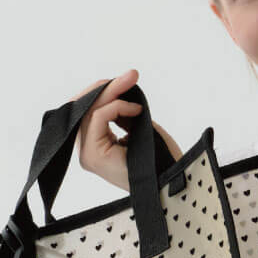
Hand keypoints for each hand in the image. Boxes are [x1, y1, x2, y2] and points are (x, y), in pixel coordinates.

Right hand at [72, 68, 182, 191]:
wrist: (172, 182)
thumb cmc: (160, 160)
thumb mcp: (138, 128)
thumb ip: (121, 113)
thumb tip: (115, 89)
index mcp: (95, 146)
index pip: (87, 112)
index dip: (103, 92)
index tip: (127, 80)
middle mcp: (86, 152)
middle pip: (84, 109)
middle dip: (106, 87)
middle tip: (130, 75)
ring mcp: (88, 155)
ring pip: (90, 111)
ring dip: (112, 92)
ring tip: (132, 82)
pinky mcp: (94, 156)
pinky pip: (97, 118)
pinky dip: (117, 107)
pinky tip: (136, 109)